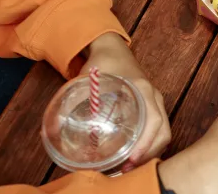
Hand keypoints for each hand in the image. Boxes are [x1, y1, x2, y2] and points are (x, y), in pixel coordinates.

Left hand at [82, 33, 170, 168]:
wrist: (113, 49)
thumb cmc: (104, 62)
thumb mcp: (88, 78)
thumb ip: (73, 100)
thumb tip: (53, 128)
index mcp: (144, 90)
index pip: (155, 121)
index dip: (146, 143)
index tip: (132, 159)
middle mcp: (154, 97)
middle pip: (164, 131)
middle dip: (149, 154)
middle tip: (126, 169)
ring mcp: (155, 102)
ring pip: (163, 132)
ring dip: (150, 152)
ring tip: (127, 167)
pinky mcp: (151, 107)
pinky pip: (158, 129)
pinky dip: (150, 145)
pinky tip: (133, 156)